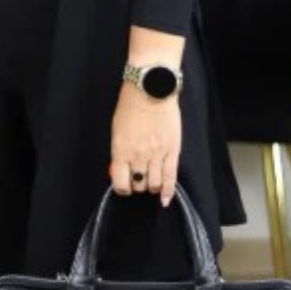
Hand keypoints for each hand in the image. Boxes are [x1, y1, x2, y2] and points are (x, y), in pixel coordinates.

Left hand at [109, 80, 180, 206]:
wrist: (151, 90)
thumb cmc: (131, 106)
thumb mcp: (117, 130)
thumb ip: (119, 151)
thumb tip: (121, 169)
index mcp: (121, 150)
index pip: (120, 182)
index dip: (122, 188)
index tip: (124, 186)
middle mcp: (138, 155)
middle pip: (137, 185)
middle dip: (137, 185)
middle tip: (139, 179)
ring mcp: (157, 154)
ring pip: (154, 184)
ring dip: (151, 187)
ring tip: (151, 183)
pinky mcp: (172, 151)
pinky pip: (171, 177)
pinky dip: (168, 191)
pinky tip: (166, 199)